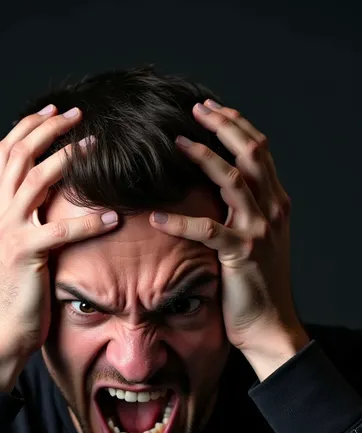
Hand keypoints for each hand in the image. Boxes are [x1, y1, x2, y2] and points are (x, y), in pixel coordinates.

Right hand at [0, 105, 117, 358]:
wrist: (1, 329)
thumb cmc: (13, 290)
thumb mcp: (11, 245)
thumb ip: (21, 216)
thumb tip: (46, 191)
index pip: (4, 153)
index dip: (28, 127)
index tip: (54, 111)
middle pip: (19, 154)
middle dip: (49, 128)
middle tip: (78, 114)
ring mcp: (6, 230)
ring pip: (37, 178)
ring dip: (69, 157)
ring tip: (96, 145)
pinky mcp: (24, 253)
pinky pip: (62, 229)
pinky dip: (89, 220)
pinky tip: (113, 216)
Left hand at [150, 99, 302, 353]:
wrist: (269, 324)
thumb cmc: (255, 284)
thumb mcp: (256, 240)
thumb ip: (243, 213)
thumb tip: (215, 190)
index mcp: (275, 202)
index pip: (259, 151)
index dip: (236, 125)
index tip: (210, 108)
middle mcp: (272, 209)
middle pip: (251, 152)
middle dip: (223, 125)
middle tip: (195, 109)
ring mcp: (259, 230)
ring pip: (233, 179)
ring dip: (204, 157)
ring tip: (176, 142)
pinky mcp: (241, 254)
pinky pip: (207, 230)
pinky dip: (180, 221)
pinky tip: (156, 217)